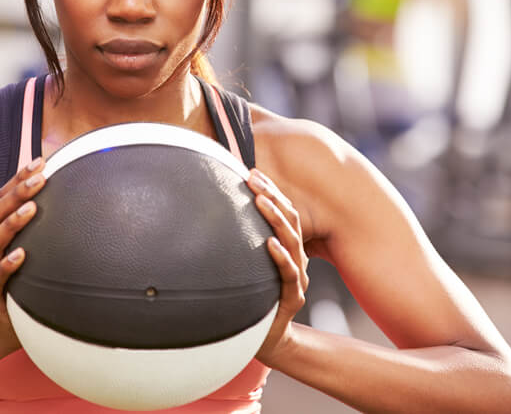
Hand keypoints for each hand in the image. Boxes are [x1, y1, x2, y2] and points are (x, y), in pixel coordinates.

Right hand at [0, 157, 45, 354]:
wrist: (4, 326)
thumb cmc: (22, 282)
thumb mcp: (31, 250)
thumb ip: (40, 226)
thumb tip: (69, 192)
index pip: (1, 199)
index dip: (18, 180)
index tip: (40, 162)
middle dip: (17, 193)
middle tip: (40, 178)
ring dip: (12, 223)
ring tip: (31, 208)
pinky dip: (8, 265)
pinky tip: (22, 254)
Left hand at [247, 168, 308, 364]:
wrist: (264, 338)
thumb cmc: (252, 298)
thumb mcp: (246, 266)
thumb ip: (240, 243)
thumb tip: (212, 214)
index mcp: (288, 249)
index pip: (283, 213)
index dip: (271, 191)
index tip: (253, 172)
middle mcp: (296, 259)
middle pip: (290, 220)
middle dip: (272, 195)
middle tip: (253, 177)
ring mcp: (298, 278)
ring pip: (292, 241)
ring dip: (275, 218)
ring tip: (261, 200)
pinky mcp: (293, 298)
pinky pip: (289, 273)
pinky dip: (280, 256)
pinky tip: (269, 243)